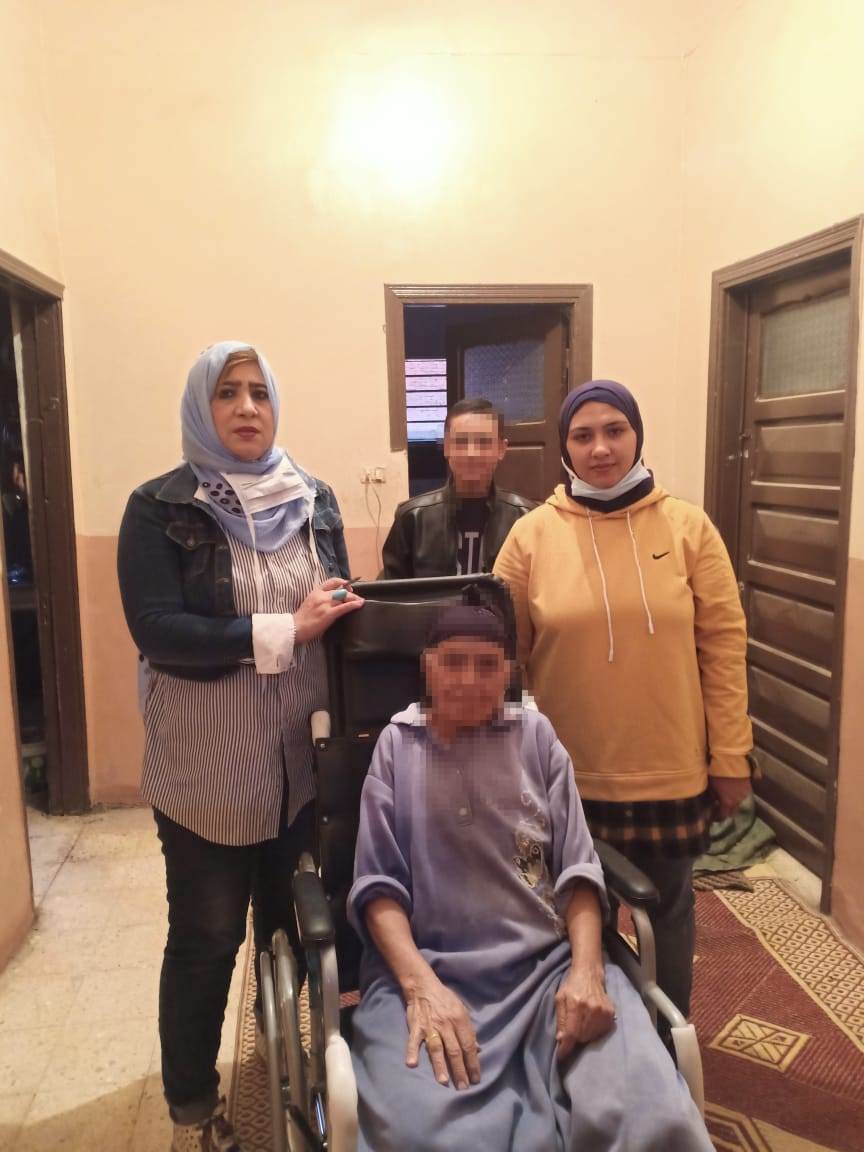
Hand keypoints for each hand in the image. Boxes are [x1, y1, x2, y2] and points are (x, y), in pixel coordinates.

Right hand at [293, 578, 362, 643]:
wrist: (296, 627)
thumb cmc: (303, 618)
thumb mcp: (310, 602)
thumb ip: (321, 598)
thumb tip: (333, 599)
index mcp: (316, 591)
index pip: (332, 581)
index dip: (342, 582)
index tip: (347, 586)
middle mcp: (322, 595)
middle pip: (341, 590)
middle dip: (351, 593)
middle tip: (356, 597)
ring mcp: (325, 604)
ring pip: (344, 597)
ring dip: (355, 599)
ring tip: (360, 601)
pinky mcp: (329, 614)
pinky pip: (344, 607)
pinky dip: (354, 604)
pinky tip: (360, 604)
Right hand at [405, 974, 480, 1089]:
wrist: (423, 986)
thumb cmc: (445, 999)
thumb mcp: (462, 1010)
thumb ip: (468, 1030)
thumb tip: (477, 1049)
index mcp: (459, 1020)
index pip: (468, 1045)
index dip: (473, 1063)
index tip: (476, 1079)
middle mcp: (446, 1025)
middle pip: (454, 1050)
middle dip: (460, 1070)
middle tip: (463, 1088)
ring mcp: (430, 1027)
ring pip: (437, 1049)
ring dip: (440, 1066)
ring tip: (444, 1082)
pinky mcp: (416, 1028)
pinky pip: (414, 1041)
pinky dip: (412, 1052)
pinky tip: (412, 1064)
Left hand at [554, 964, 614, 1060]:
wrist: (590, 974)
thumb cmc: (571, 986)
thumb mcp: (559, 999)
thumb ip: (560, 1020)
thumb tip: (561, 1040)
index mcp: (575, 1004)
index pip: (571, 1033)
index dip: (566, 1047)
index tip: (561, 1056)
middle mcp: (591, 1009)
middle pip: (581, 1037)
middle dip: (575, 1037)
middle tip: (573, 1028)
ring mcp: (603, 1012)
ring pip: (591, 1036)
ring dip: (585, 1034)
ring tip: (582, 1022)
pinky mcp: (611, 1014)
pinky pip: (601, 1032)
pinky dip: (594, 1031)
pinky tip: (591, 1021)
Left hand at [708, 774, 751, 820]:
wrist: (731, 761)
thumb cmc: (718, 773)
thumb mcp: (712, 786)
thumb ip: (713, 796)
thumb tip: (715, 801)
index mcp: (728, 803)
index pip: (724, 815)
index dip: (718, 817)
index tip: (714, 817)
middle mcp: (738, 801)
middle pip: (732, 811)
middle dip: (726, 811)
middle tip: (719, 807)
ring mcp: (745, 795)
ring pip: (738, 803)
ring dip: (732, 803)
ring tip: (726, 798)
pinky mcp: (749, 788)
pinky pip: (742, 796)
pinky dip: (737, 796)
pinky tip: (732, 791)